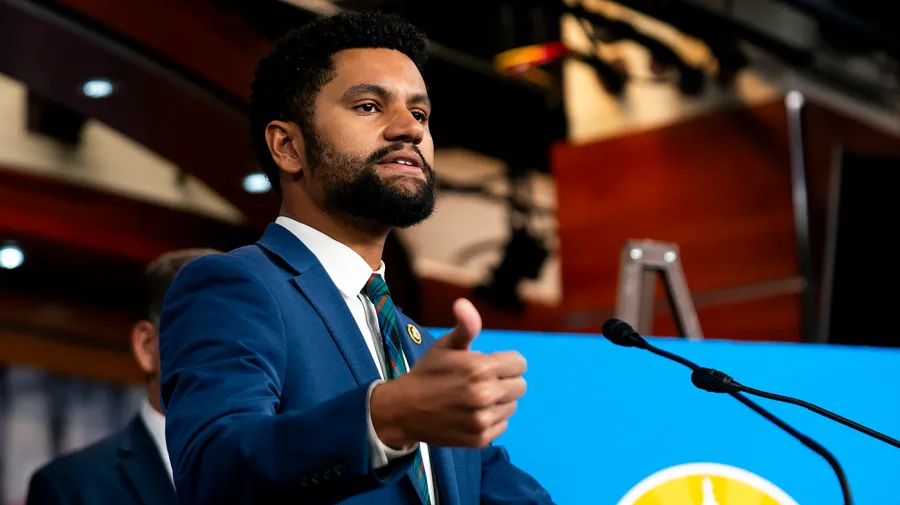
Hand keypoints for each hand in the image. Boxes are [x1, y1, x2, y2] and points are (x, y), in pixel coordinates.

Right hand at [370, 298, 526, 448]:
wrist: (404, 409)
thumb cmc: (428, 373)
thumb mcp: (445, 345)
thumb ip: (465, 327)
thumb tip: (464, 303)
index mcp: (480, 368)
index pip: (520, 364)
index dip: (505, 362)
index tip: (488, 364)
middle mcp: (485, 395)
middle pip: (520, 386)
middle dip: (504, 380)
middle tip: (481, 381)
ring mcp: (483, 420)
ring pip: (512, 406)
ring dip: (499, 401)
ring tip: (475, 398)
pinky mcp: (480, 439)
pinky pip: (503, 425)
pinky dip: (492, 419)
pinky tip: (472, 413)